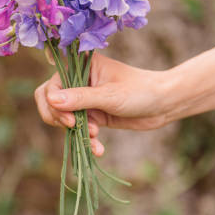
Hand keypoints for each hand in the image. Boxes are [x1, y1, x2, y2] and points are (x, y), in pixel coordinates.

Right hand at [34, 52, 168, 156]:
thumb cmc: (140, 91)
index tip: (69, 120)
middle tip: (73, 128)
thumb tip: (51, 100)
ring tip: (95, 138)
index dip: (55, 104)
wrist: (163, 105)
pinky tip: (98, 149)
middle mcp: (79, 80)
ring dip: (76, 132)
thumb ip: (80, 99)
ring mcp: (84, 98)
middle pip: (50, 101)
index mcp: (81, 66)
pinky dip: (86, 140)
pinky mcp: (92, 114)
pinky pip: (79, 129)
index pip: (52, 85)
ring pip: (64, 118)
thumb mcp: (110, 96)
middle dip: (60, 119)